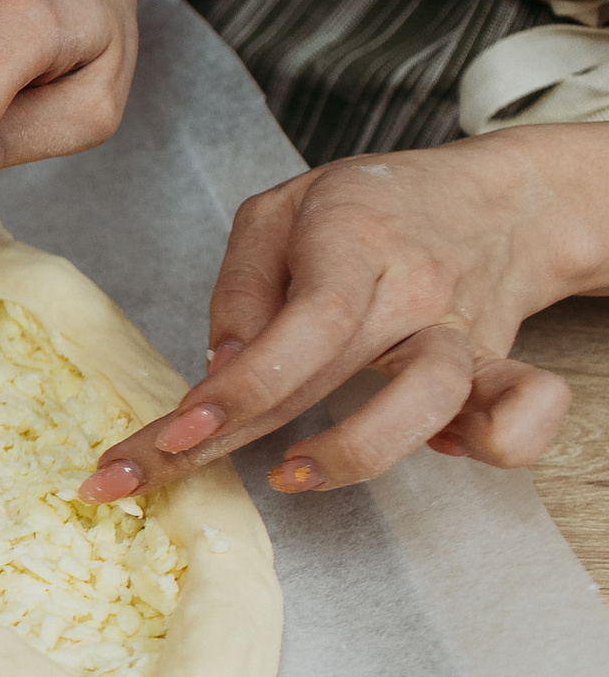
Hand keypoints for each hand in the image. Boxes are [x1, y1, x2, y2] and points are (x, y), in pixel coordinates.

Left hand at [76, 127, 608, 502]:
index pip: (298, 326)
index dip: (238, 388)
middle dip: (233, 439)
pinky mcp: (502, 366)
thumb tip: (219, 370)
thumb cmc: (370, 208)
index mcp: (352, 243)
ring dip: (359, 453)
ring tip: (290, 476)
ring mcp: (464, 333)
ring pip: (434, 403)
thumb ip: (243, 287)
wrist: (500, 200)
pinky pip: (524, 417)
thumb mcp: (279, 213)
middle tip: (152, 476)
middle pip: (329, 376)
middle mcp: (414, 291)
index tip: (177, 432)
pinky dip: (494, 443)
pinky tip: (433, 452)